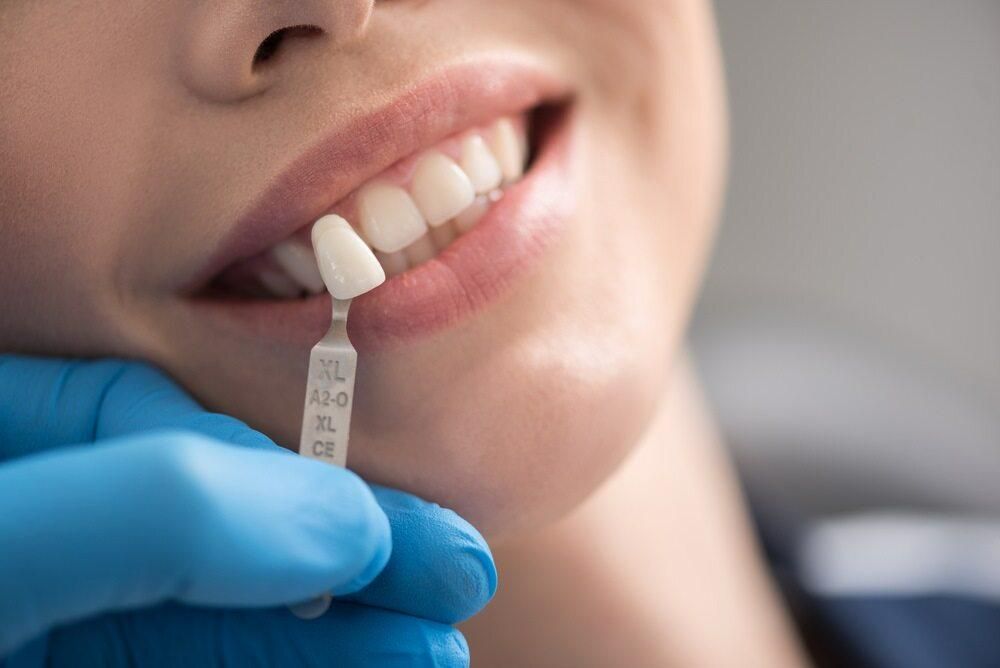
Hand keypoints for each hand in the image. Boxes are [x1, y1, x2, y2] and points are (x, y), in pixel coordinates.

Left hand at [0, 355, 494, 666]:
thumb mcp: (9, 536)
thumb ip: (157, 507)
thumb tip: (338, 521)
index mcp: (5, 437)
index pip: (149, 417)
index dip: (278, 465)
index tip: (383, 520)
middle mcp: (40, 515)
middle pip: (214, 515)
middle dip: (343, 545)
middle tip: (457, 569)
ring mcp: (60, 615)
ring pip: (223, 608)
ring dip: (343, 624)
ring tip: (440, 635)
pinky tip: (385, 661)